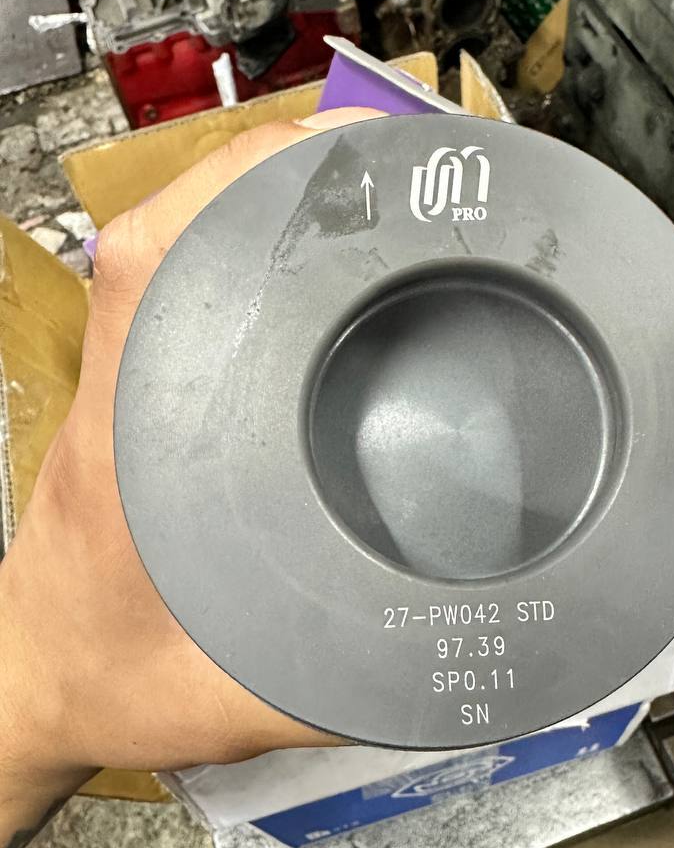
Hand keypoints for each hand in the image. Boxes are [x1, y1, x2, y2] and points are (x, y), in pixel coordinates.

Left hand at [0, 109, 381, 837]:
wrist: (35, 684)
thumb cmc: (110, 682)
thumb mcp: (243, 699)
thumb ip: (351, 691)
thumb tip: (457, 662)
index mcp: (133, 440)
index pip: (159, 261)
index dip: (244, 180)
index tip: (337, 148)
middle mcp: (120, 392)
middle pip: (177, 226)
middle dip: (280, 171)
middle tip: (384, 159)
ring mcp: (122, 387)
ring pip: (177, 248)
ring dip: (259, 201)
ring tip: (359, 189)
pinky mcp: (135, 396)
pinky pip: (183, 289)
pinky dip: (242, 251)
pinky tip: (307, 266)